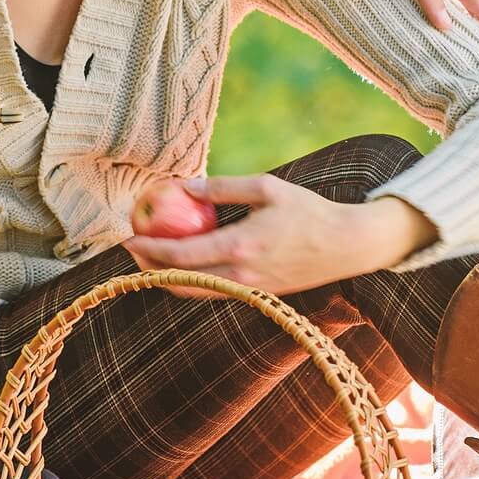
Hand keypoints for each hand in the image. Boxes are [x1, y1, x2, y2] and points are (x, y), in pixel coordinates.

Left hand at [123, 176, 436, 295]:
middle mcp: (242, 275)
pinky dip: (192, 282)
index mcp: (240, 247)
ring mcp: (251, 289)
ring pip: (197, 292)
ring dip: (168, 279)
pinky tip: (182, 265)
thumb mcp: (267, 187)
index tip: (128, 239)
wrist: (350, 246)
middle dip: (150, 270)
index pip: (181, 255)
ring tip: (149, 259)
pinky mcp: (259, 294)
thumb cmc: (309, 210)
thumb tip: (184, 185)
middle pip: (182, 282)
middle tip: (132, 250)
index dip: (150, 250)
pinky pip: (216, 292)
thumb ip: (223, 187)